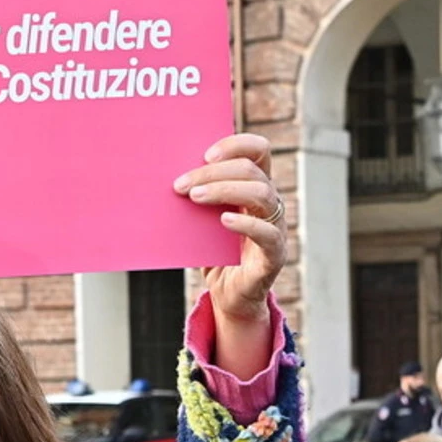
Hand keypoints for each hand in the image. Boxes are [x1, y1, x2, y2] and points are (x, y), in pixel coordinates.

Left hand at [176, 134, 286, 322]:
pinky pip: (268, 233)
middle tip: (181, 184)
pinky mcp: (274, 254)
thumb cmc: (213, 252)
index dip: (236, 145)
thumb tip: (166, 176)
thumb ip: (196, 196)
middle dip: (214, 172)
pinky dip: (245, 224)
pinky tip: (223, 220)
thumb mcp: (202, 219)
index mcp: (255, 186)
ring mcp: (275, 226)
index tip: (205, 153)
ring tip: (195, 197)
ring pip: (261, 194)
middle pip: (251, 170)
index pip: (258, 150)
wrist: (227, 296)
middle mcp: (269, 202)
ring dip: (224, 190)